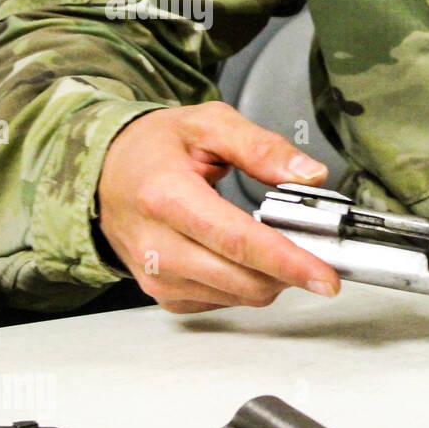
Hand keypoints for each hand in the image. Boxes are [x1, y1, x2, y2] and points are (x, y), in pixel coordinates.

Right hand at [97, 101, 341, 313]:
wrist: (102, 173)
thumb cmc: (153, 148)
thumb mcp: (209, 125)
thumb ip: (262, 148)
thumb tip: (310, 176)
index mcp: (168, 197)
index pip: (239, 241)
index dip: (289, 262)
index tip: (326, 276)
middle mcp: (156, 244)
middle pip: (242, 279)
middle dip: (290, 272)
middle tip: (313, 248)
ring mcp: (156, 275)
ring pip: (237, 296)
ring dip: (269, 278)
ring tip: (274, 243)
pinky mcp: (161, 293)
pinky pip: (221, 302)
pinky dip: (244, 284)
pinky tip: (243, 257)